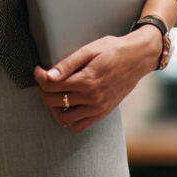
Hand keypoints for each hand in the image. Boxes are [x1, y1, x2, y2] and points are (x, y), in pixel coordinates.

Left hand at [33, 25, 161, 132]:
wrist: (138, 58)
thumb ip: (67, 64)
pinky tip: (66, 106)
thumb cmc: (113, 50)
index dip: (38, 77)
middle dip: (42, 91)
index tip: (38, 69)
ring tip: (55, 94)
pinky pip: (80, 126)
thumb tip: (48, 75)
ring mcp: (98, 108)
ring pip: (64, 119)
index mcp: (86, 80)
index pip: (50, 85)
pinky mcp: (103, 112)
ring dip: (53, 108)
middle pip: (53, 102)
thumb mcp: (89, 50)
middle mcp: (92, 98)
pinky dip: (68, 120)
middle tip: (44, 80)